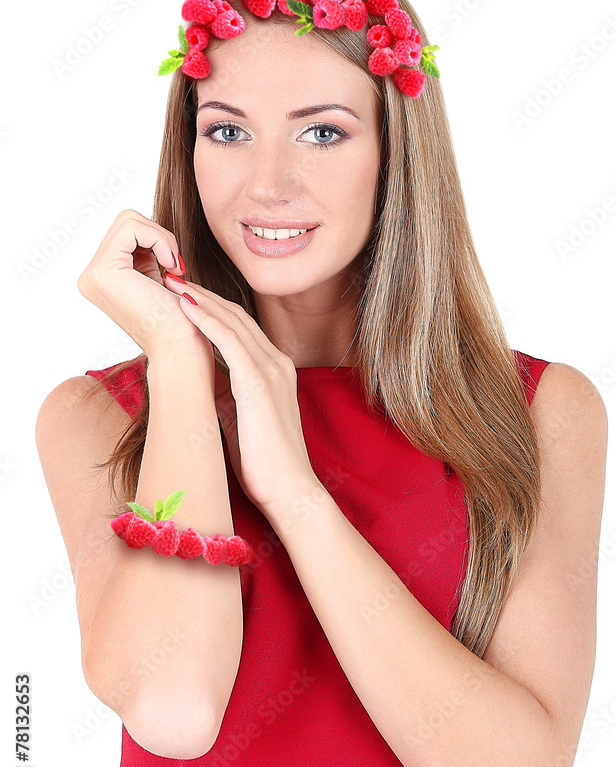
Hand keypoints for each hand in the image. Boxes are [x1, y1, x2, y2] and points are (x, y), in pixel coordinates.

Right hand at [77, 208, 211, 361]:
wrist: (180, 347)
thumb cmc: (179, 321)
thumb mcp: (157, 277)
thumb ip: (145, 253)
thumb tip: (144, 226)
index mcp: (101, 278)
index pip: (126, 230)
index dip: (157, 239)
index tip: (176, 268)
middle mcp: (90, 276)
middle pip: (126, 220)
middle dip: (159, 237)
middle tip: (176, 268)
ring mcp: (93, 275)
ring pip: (129, 219)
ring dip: (162, 239)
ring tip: (174, 269)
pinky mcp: (104, 271)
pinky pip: (133, 228)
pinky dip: (160, 240)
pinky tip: (171, 268)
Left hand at [162, 276, 317, 515]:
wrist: (290, 491)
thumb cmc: (265, 464)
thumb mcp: (241, 418)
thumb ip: (227, 393)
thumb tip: (202, 380)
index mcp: (273, 370)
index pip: (240, 328)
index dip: (211, 308)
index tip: (183, 295)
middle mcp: (276, 362)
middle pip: (236, 316)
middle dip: (203, 293)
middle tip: (172, 274)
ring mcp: (271, 370)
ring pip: (232, 321)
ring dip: (200, 298)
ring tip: (172, 280)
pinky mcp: (259, 382)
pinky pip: (230, 340)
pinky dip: (206, 319)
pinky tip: (185, 305)